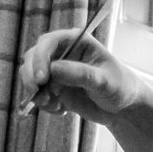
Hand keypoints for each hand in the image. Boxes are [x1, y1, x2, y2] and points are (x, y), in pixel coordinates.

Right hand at [16, 27, 150, 123]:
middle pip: (33, 57)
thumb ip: (81, 74)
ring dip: (36, 93)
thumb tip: (54, 69)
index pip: (49, 42)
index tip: (40, 79)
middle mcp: (63, 53)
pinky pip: (37, 94)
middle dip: (30, 76)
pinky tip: (61, 110)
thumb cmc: (120, 87)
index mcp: (77, 41)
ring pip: (31, 76)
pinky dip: (44, 104)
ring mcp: (56, 71)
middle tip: (37, 95)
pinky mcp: (53, 88)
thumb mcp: (104, 81)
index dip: (40, 57)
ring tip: (54, 106)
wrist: (122, 108)